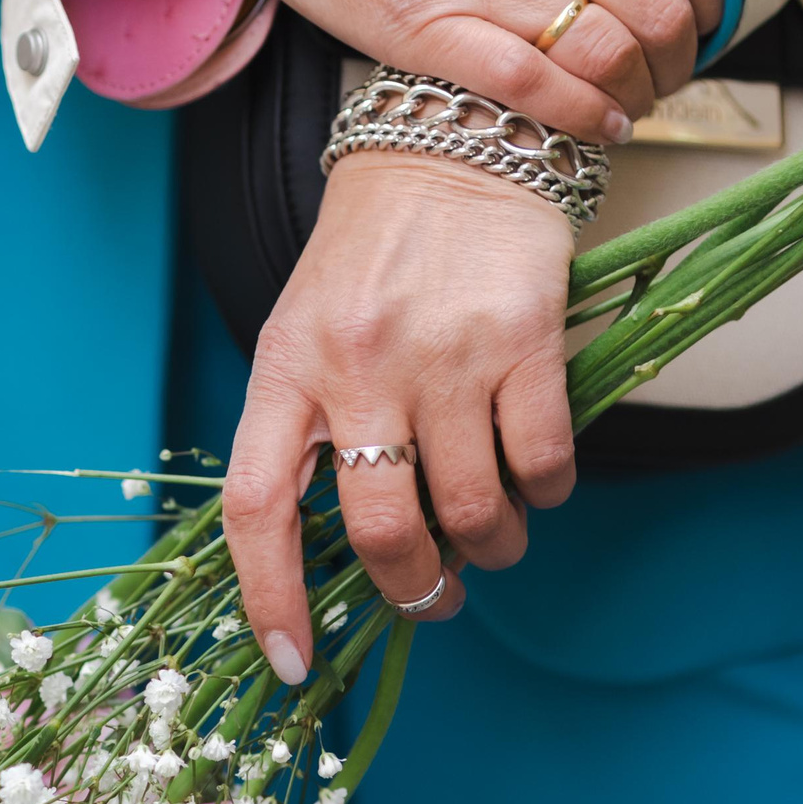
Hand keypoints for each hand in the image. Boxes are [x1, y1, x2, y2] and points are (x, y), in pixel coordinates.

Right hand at [141, 0, 721, 140]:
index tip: (697, 25)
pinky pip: (536, 88)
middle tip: (667, 79)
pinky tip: (594, 127)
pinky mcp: (426, 29)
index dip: (709, 2)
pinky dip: (582, 117)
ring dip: (636, 96)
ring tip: (628, 107)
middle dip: (678, 62)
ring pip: (609, 54)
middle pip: (659, 10)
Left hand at [221, 154, 577, 683]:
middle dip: (414, 590)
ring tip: (493, 537)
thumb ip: (310, 431)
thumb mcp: (305, 334)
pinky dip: (546, 493)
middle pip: (381, 528)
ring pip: (472, 508)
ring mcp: (443, 353)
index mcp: (285, 370)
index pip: (256, 507)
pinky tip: (536, 480)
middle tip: (435, 597)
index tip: (292, 662)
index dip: (269, 596)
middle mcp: (357, 366)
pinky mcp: (525, 338)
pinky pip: (544, 459)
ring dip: (490, 548)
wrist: (450, 141)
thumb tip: (347, 553)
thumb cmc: (370, 258)